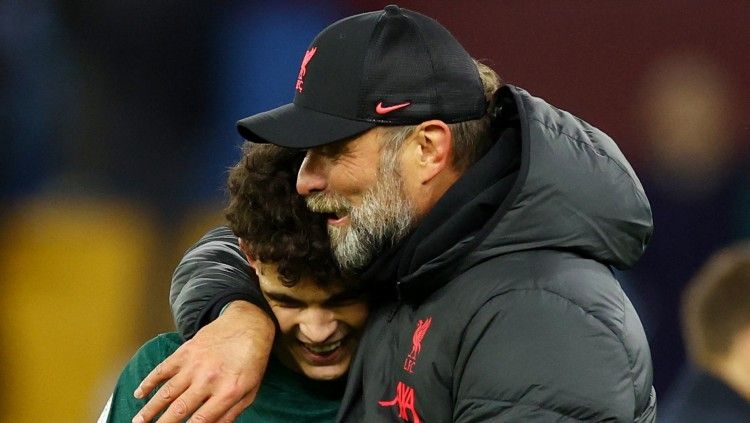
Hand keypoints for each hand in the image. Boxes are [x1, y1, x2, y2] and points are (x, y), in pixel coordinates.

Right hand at [132, 301, 274, 422]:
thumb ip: (230, 414)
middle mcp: (209, 379)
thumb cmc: (252, 361)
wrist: (248, 325)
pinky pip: (163, 369)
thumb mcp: (249, 391)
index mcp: (228, 391)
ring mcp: (195, 364)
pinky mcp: (185, 351)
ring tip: (137, 422)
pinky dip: (149, 382)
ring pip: (167, 392)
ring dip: (150, 409)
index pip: (201, 421)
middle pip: (180, 409)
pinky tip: (139, 393)